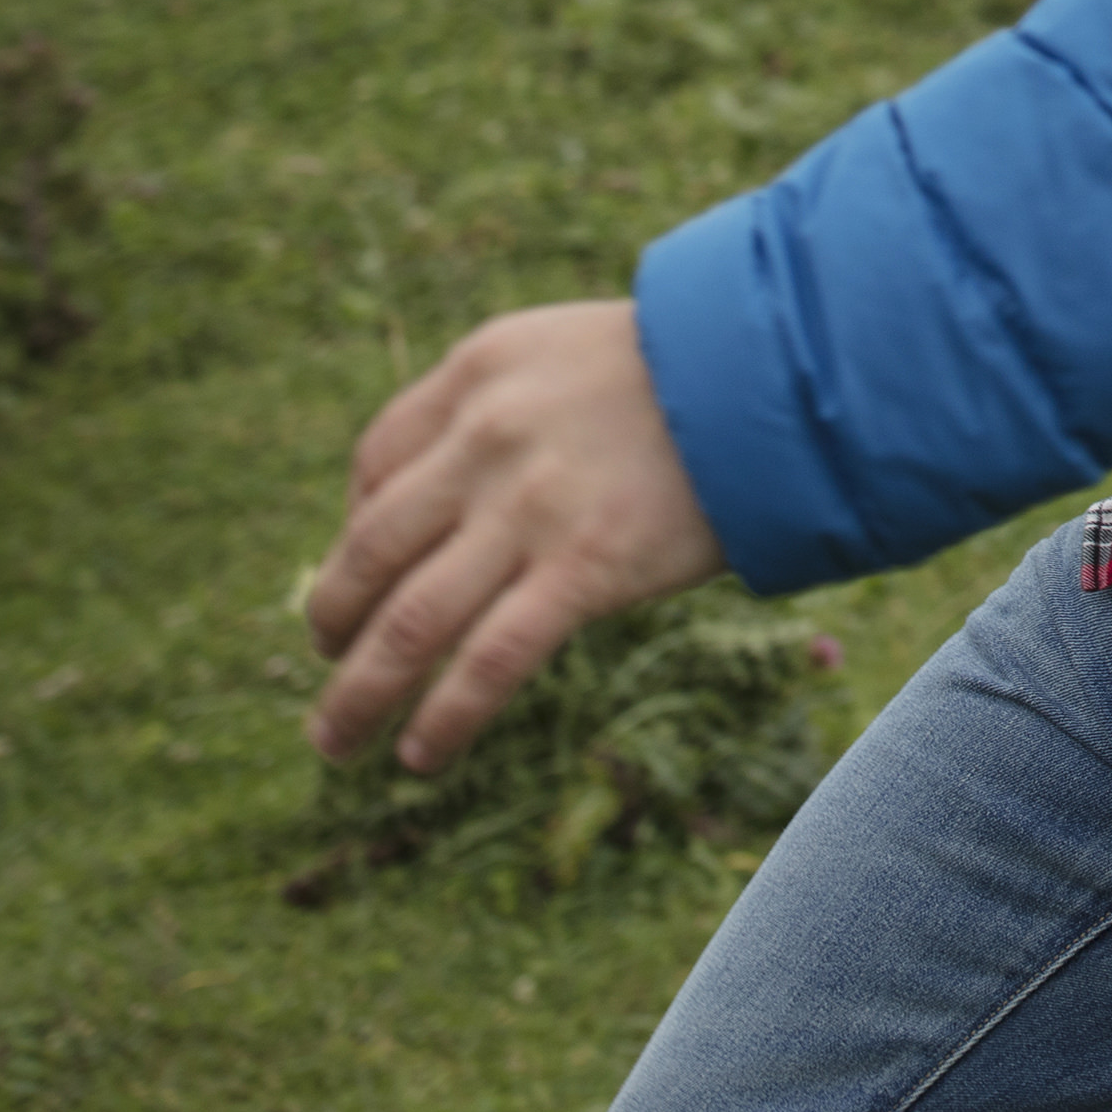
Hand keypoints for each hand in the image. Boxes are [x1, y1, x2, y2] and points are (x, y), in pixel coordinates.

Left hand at [302, 299, 724, 773]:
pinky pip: (487, 663)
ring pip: (406, 623)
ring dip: (357, 695)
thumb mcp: (568, 354)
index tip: (366, 576)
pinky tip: (421, 756)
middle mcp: (484, 438)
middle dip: (332, 621)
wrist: (784, 374)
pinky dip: (442, 719)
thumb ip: (500, 411)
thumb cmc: (692, 369)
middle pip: (368, 550)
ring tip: (336, 742)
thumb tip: (440, 506)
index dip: (356, 530)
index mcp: (476, 373)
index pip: (375, 466)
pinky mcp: (584, 569)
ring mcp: (529, 507)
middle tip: (326, 663)